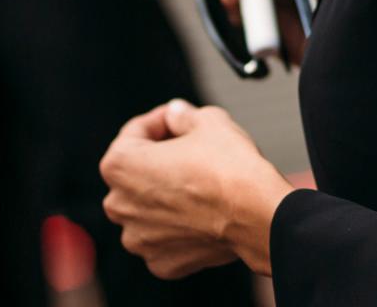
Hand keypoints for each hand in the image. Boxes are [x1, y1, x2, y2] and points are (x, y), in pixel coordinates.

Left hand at [101, 99, 290, 278]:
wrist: (256, 214)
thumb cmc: (230, 168)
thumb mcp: (208, 119)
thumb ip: (182, 114)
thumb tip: (176, 114)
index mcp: (121, 166)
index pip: (133, 133)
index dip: (161, 120)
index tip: (179, 119)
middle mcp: (120, 205)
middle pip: (135, 172)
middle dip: (160, 158)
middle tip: (192, 148)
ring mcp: (139, 238)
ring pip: (147, 208)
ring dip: (166, 194)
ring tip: (199, 180)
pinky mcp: (161, 262)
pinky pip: (163, 236)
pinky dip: (178, 224)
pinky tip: (202, 210)